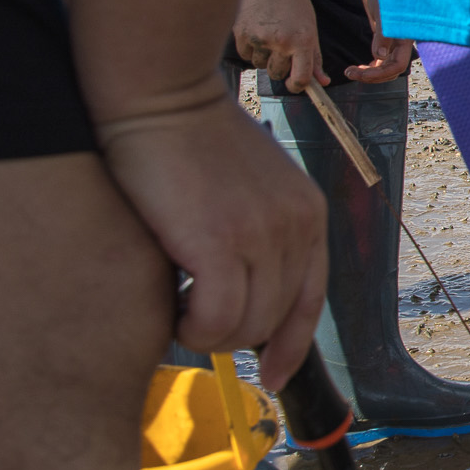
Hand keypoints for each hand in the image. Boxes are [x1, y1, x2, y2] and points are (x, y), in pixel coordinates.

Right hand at [98, 98, 327, 388]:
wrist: (160, 92)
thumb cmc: (186, 137)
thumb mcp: (246, 183)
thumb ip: (255, 227)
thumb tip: (238, 285)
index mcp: (307, 214)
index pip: (310, 299)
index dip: (290, 345)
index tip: (273, 378)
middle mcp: (297, 227)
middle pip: (274, 321)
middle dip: (232, 333)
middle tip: (190, 318)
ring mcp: (263, 236)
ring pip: (245, 328)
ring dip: (207, 331)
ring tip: (176, 306)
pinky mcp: (222, 243)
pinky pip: (216, 321)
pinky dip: (193, 328)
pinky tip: (171, 308)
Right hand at [233, 0, 324, 91]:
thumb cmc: (292, 0)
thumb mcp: (309, 26)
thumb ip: (314, 56)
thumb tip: (322, 82)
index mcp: (303, 40)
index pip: (300, 78)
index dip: (297, 86)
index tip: (294, 84)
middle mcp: (281, 42)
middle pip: (277, 74)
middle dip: (279, 67)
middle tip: (280, 47)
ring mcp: (260, 39)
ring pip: (260, 65)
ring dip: (264, 56)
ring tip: (268, 32)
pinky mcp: (241, 34)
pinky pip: (245, 55)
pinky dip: (250, 48)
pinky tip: (255, 29)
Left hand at [346, 0, 412, 81]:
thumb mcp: (383, 12)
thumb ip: (384, 34)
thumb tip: (381, 56)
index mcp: (406, 39)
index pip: (397, 66)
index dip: (378, 74)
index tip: (359, 74)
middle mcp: (403, 43)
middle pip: (391, 71)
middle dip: (372, 76)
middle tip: (350, 73)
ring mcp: (395, 42)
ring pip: (385, 67)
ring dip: (369, 73)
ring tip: (350, 71)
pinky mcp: (386, 39)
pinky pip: (382, 59)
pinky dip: (371, 66)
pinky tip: (358, 67)